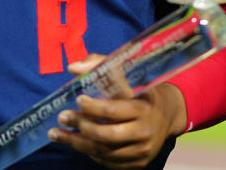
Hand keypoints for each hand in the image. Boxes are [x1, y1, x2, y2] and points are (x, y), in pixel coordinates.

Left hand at [47, 54, 186, 168]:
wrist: (168, 114)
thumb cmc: (141, 90)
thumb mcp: (128, 73)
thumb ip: (100, 65)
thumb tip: (72, 68)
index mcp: (143, 108)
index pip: (112, 111)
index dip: (91, 107)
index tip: (78, 99)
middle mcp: (144, 132)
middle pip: (105, 135)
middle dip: (80, 126)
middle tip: (62, 117)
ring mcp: (141, 151)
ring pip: (103, 152)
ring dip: (76, 143)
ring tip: (57, 133)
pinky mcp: (138, 163)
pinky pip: (109, 162)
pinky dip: (91, 153)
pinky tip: (78, 142)